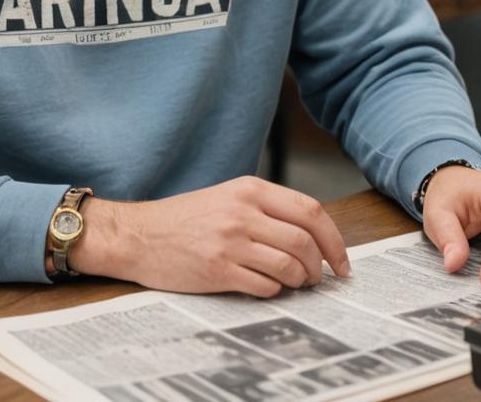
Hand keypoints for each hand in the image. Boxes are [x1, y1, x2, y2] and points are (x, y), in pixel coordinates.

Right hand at [69, 176, 350, 297]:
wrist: (139, 234)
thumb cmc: (184, 218)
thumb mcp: (227, 197)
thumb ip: (265, 208)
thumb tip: (311, 236)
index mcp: (248, 189)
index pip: (310, 212)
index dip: (334, 241)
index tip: (342, 262)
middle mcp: (242, 212)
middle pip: (305, 242)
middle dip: (319, 267)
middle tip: (316, 278)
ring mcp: (231, 241)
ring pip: (289, 267)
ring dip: (299, 282)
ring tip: (292, 284)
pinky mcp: (218, 270)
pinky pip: (265, 287)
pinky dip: (273, 292)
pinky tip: (263, 286)